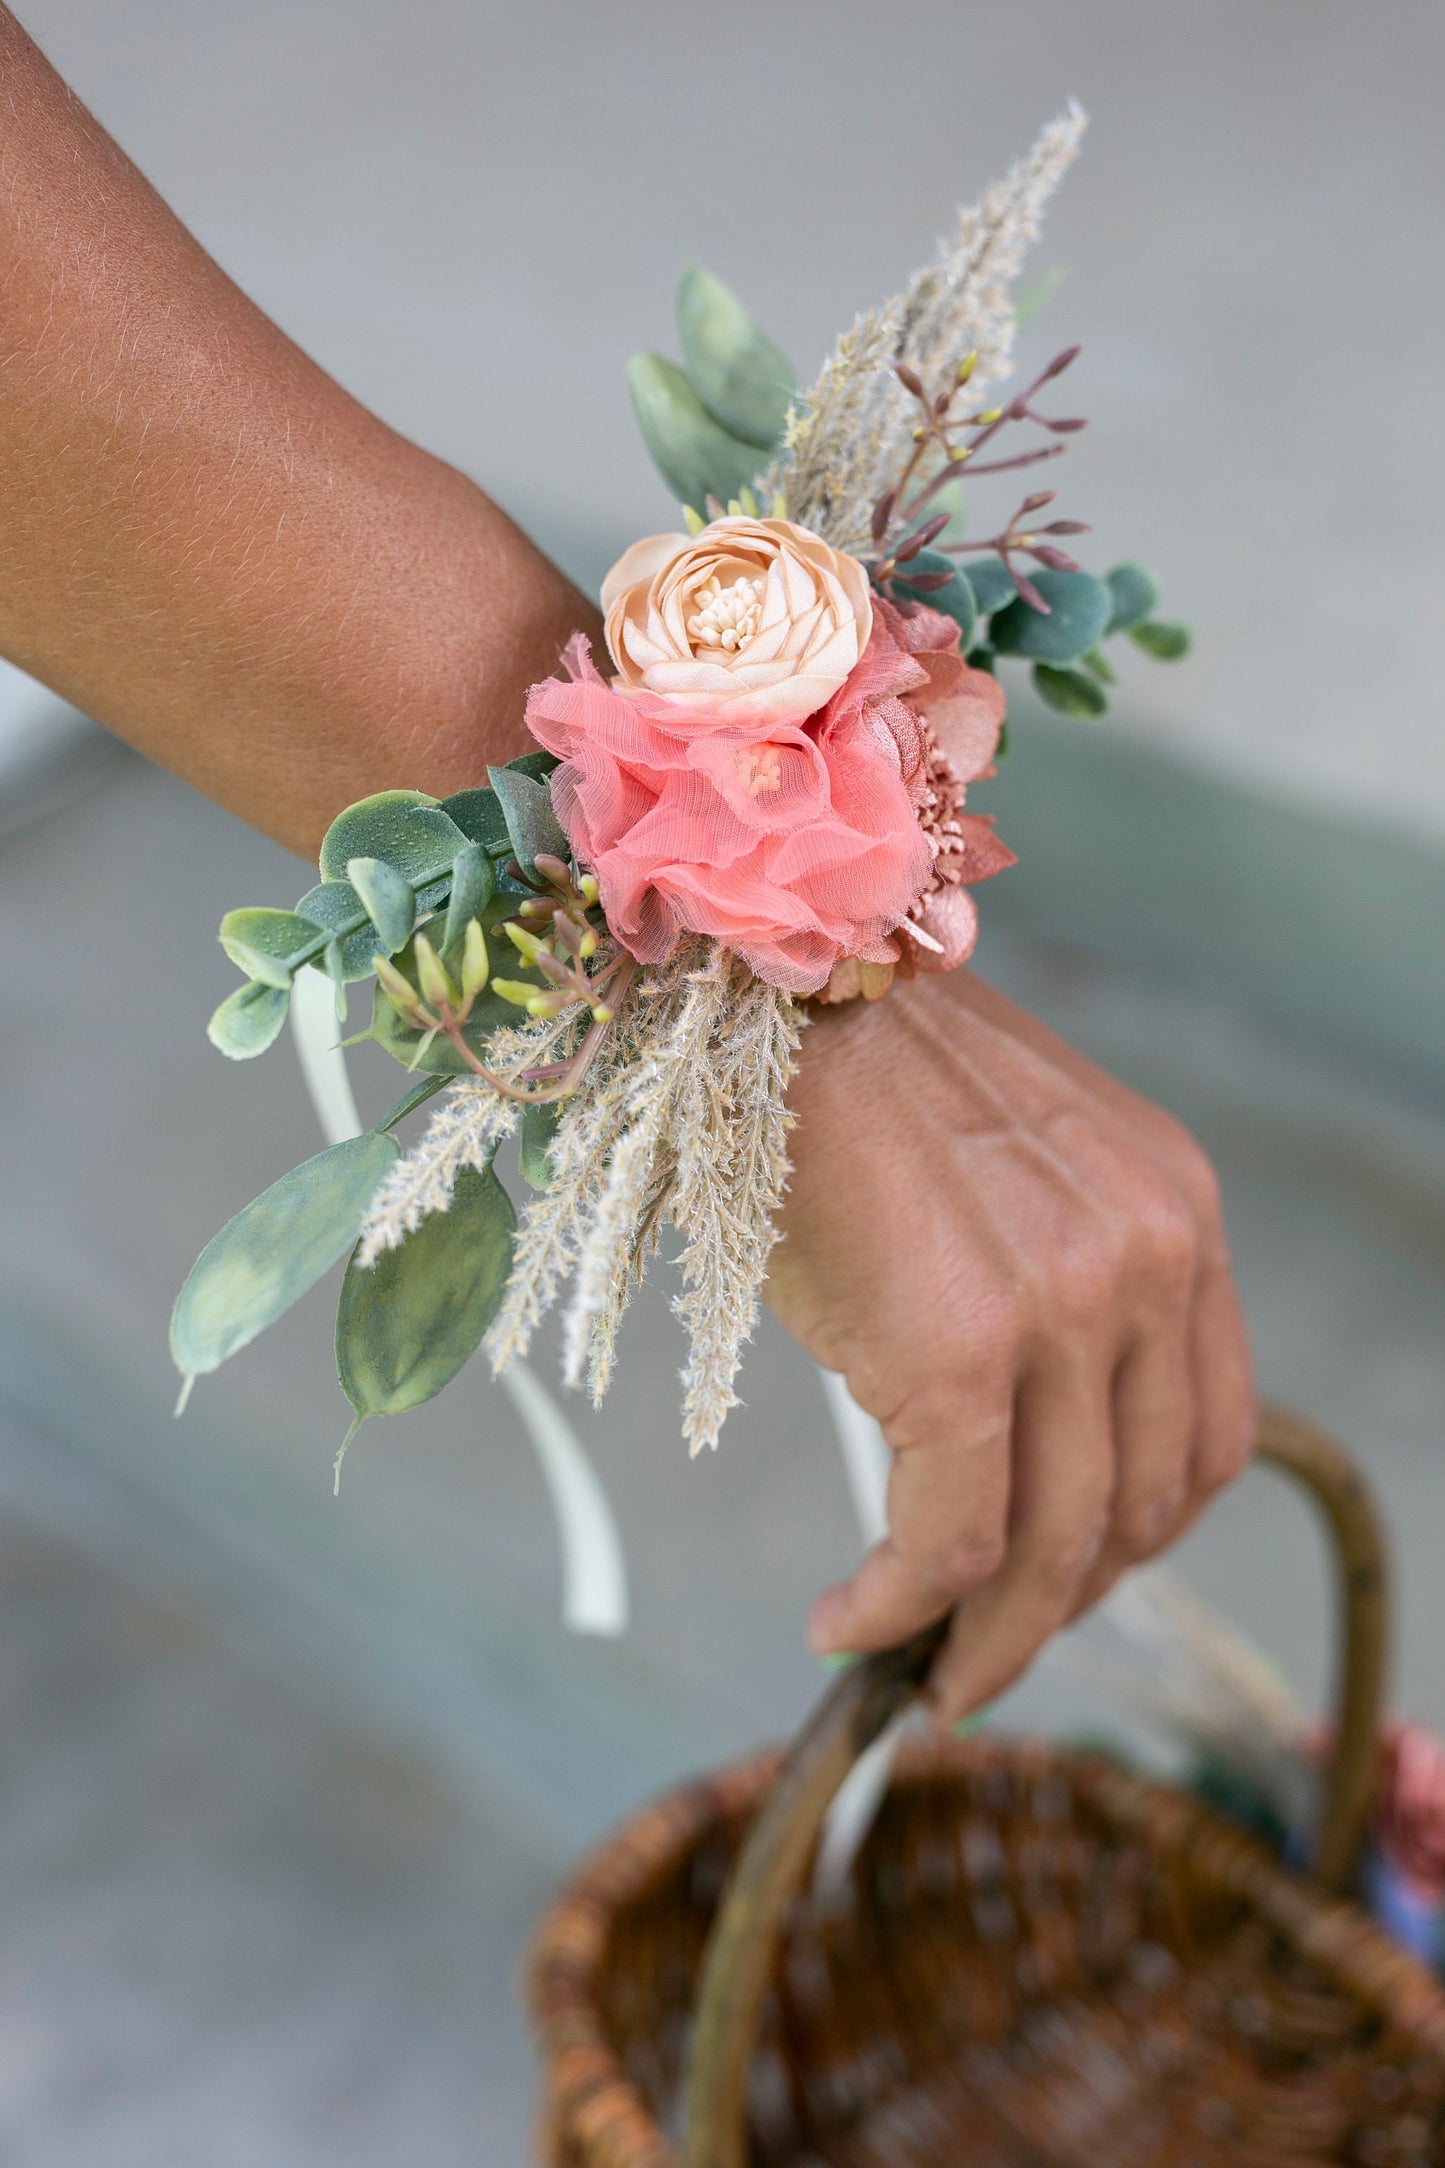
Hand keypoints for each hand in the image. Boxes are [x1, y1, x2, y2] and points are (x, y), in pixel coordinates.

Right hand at [766, 964, 1255, 1721]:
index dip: (1137, 1536)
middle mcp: (1149, 1259)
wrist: (766, 989)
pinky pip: (950, 1540)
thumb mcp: (1010, 1163)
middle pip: (1140, 1507)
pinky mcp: (961, 1351)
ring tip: (918, 1664)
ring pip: (1054, 1545)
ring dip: (984, 1638)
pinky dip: (902, 1609)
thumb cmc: (855, 1070)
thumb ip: (1051, 1277)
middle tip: (978, 1644)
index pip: (1207, 1432)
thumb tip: (1006, 1429)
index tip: (1062, 1582)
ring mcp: (1066, 1307)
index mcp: (1176, 1210)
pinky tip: (848, 1623)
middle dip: (1060, 1603)